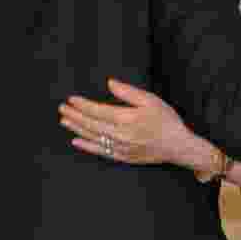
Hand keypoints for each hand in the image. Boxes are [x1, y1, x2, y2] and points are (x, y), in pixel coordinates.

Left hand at [59, 78, 189, 165]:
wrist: (178, 146)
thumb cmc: (166, 120)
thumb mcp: (150, 100)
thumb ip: (128, 92)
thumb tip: (109, 83)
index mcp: (126, 118)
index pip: (97, 111)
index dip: (82, 105)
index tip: (71, 99)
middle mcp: (120, 135)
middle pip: (91, 124)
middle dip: (75, 115)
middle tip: (62, 108)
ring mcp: (120, 148)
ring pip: (93, 138)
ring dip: (77, 129)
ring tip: (64, 121)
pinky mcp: (122, 156)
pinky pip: (100, 151)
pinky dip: (86, 146)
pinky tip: (76, 141)